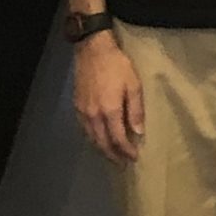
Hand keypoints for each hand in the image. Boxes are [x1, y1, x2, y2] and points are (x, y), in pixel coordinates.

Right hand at [72, 33, 144, 162]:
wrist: (92, 51)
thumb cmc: (117, 66)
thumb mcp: (134, 85)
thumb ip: (135, 110)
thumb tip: (138, 132)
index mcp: (109, 111)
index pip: (118, 139)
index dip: (126, 151)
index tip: (134, 158)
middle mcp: (93, 116)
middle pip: (102, 143)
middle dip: (113, 156)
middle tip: (123, 164)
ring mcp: (83, 113)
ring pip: (92, 139)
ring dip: (102, 150)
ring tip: (113, 156)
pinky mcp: (77, 107)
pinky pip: (85, 130)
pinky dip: (94, 139)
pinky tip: (100, 139)